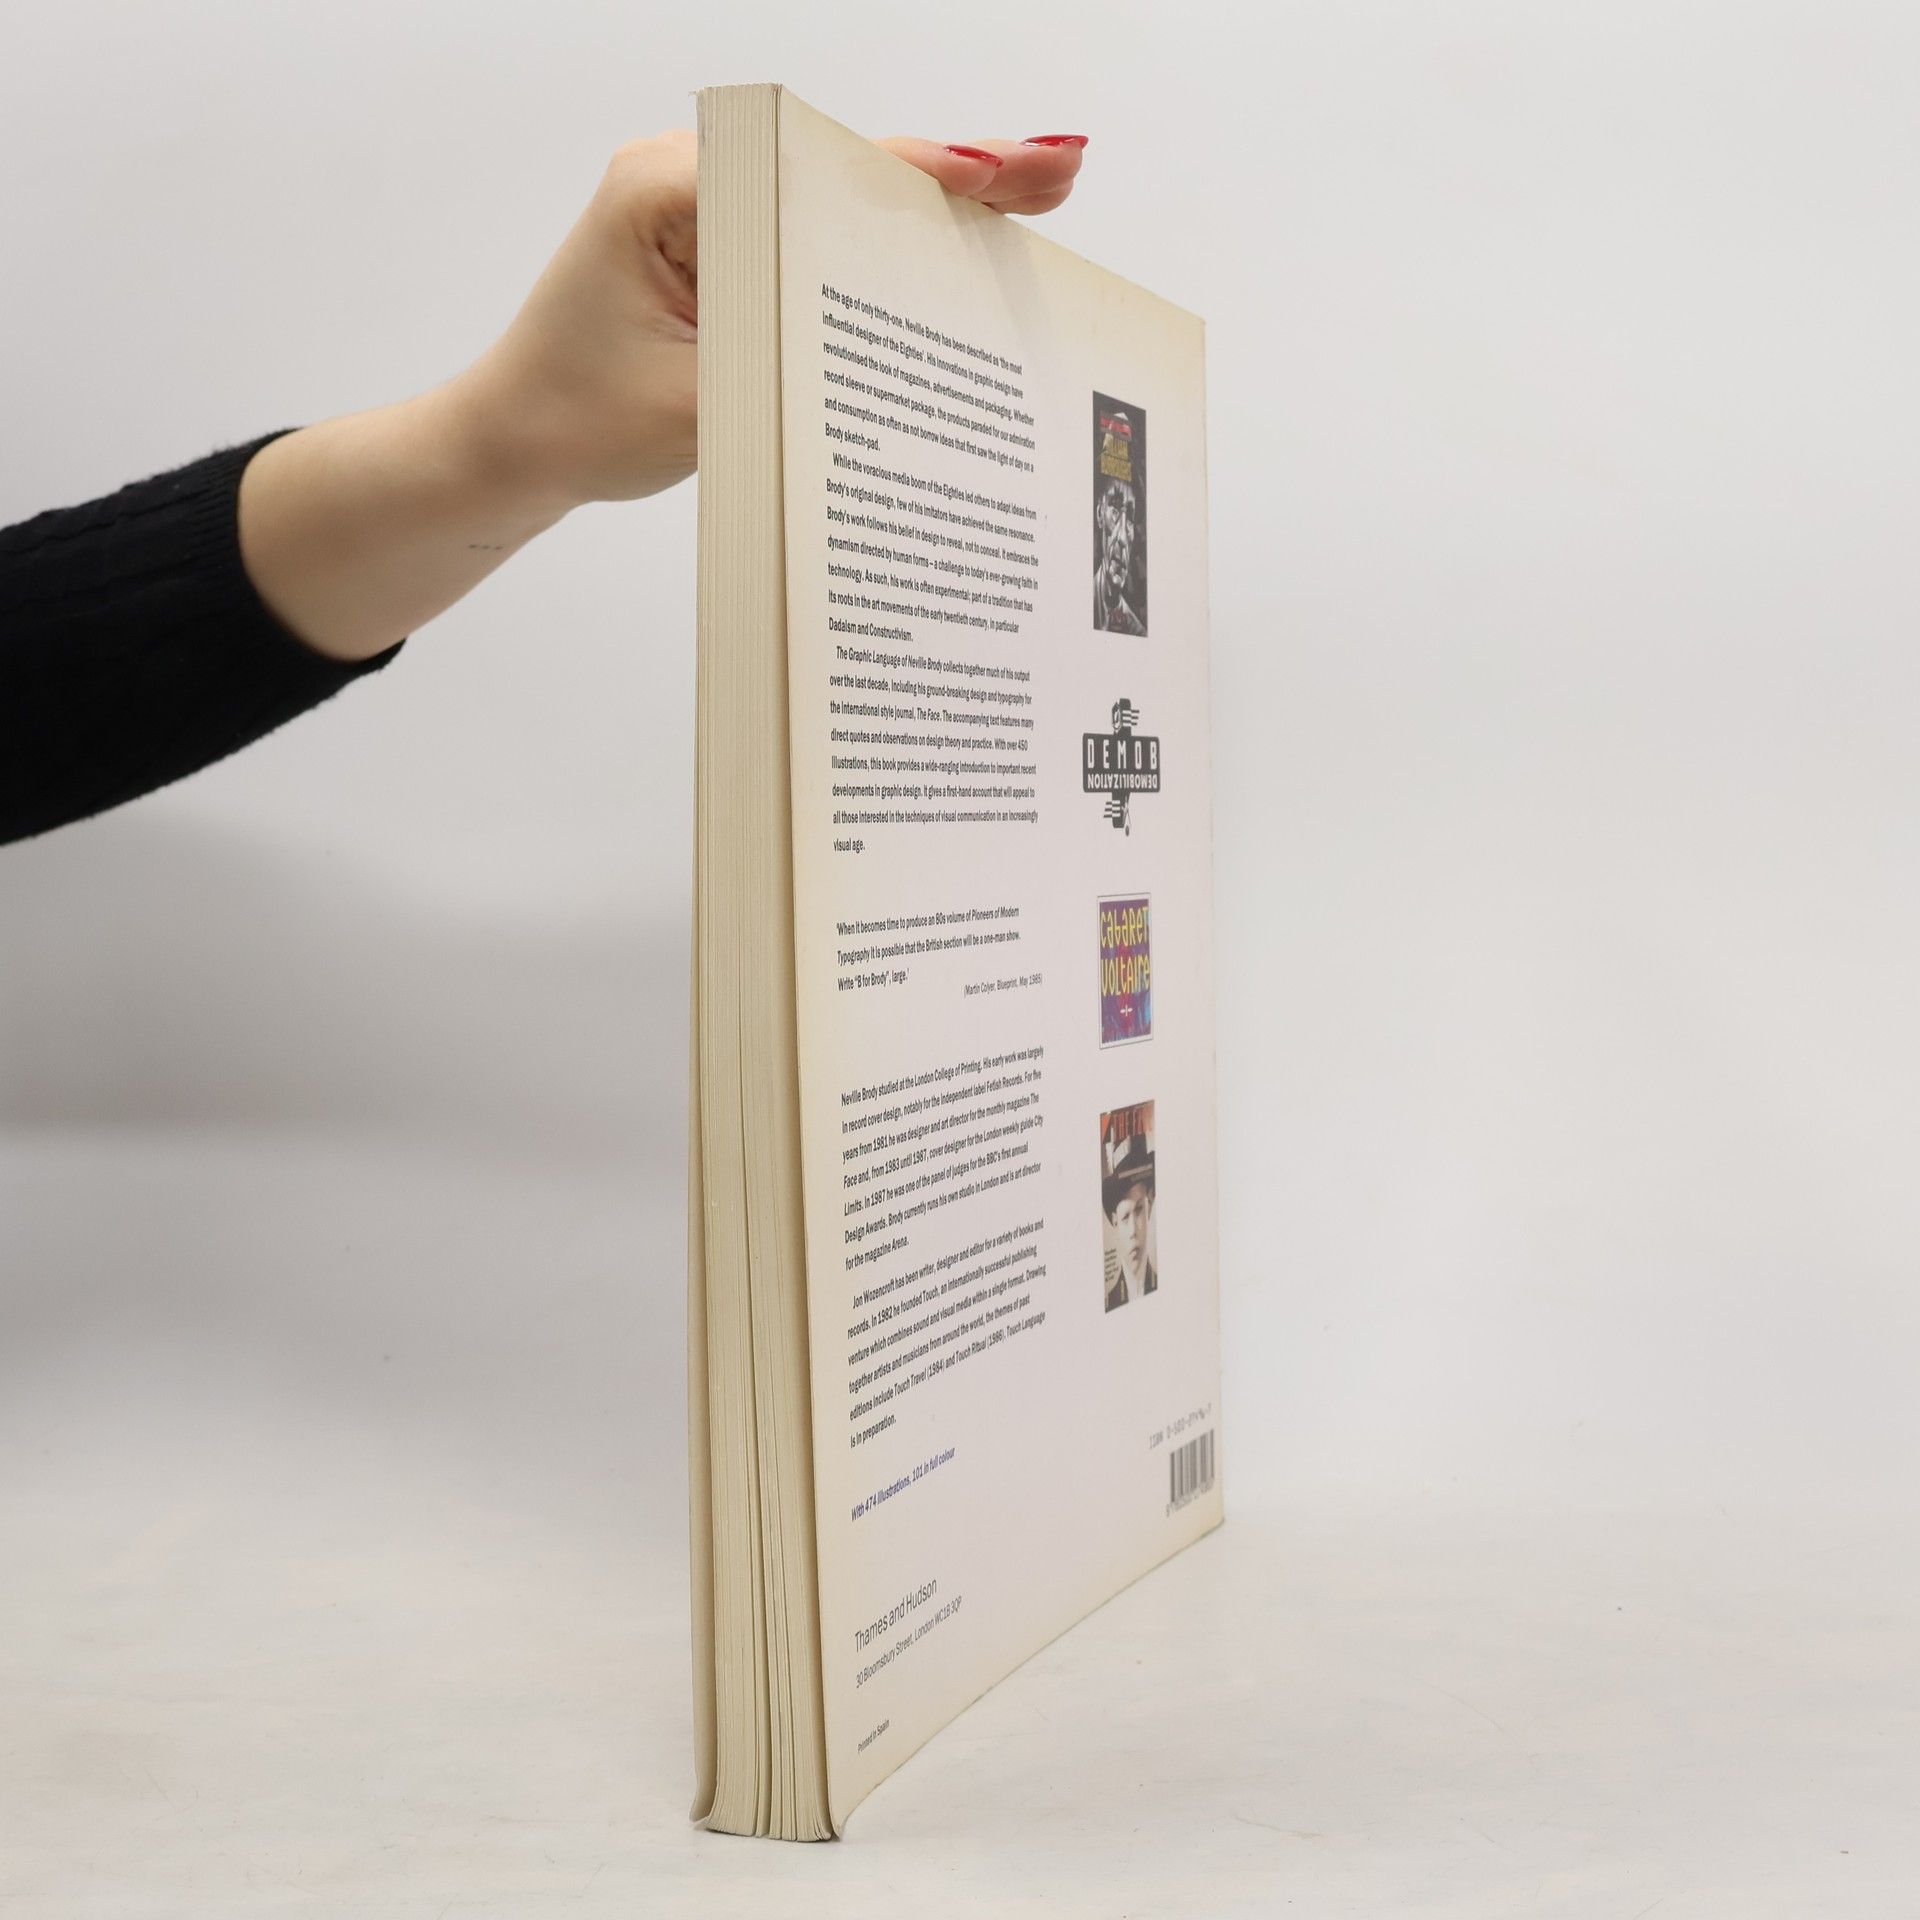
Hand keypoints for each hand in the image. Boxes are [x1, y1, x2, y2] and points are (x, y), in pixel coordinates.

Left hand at [446, 131, 1089, 513]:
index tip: (1006, 172)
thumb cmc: (575, 421)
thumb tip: (906, 354)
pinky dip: (883, 250)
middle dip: (954, 177)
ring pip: (837, 203)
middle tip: (1056, 172)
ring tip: (1031, 202)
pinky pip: (813, 240)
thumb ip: (793, 368)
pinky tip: (957, 252)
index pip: (819, 172)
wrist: (507, 447)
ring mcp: (705, 211)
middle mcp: (689, 179)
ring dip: (928, 211)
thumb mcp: (696, 405)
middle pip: (844, 171)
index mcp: (668, 189)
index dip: (923, 175)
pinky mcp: (719, 252)